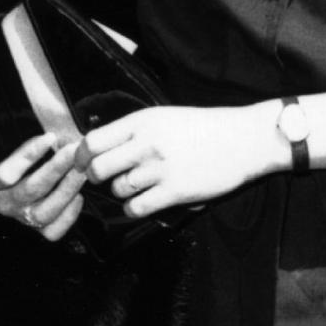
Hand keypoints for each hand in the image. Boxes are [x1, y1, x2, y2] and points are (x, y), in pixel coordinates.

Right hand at [0, 131, 89, 243]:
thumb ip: (24, 137)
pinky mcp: (35, 229)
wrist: (10, 181)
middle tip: (74, 151)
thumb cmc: (13, 156)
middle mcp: (2, 203)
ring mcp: (19, 218)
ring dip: (67, 190)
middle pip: (29, 191)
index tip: (50, 137)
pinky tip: (79, 197)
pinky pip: (52, 231)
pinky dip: (68, 216)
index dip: (28, 155)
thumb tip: (51, 118)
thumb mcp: (8, 145)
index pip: (6, 173)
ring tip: (81, 171)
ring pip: (44, 212)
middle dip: (55, 169)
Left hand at [85, 102, 274, 217]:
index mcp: (143, 121)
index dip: (82, 156)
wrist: (244, 139)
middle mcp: (147, 143)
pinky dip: (135, 208)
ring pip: (118, 189)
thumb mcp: (165, 117)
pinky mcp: (175, 190)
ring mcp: (161, 168)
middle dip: (96, 178)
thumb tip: (98, 147)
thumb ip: (134, 131)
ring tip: (140, 186)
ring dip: (123, 191)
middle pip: (98, 168)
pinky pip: (136, 207)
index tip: (84, 163)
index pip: (93, 140)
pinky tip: (146, 200)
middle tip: (107, 179)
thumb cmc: (205, 128)